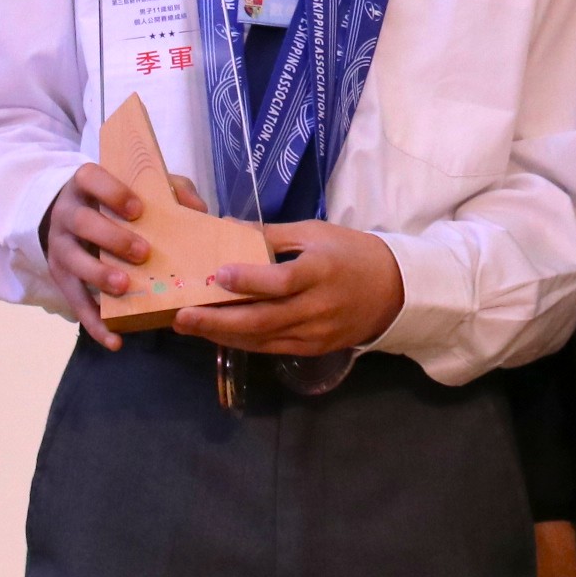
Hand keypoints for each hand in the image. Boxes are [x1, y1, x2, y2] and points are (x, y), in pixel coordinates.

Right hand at [39, 161, 186, 350]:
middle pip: (83, 223)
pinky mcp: (60, 277)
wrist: (69, 215)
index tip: (137, 209)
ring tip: (125, 287)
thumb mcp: (140, 186)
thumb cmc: (115, 199)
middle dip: (112, 238)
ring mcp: (60, 246)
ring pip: (74, 261)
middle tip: (142, 253)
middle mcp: (66, 214)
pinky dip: (94, 323)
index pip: (91, 179)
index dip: (112, 193)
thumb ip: (171, 190)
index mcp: (85, 185)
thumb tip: (199, 212)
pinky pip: (74, 302)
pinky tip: (114, 340)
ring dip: (99, 276)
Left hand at [174, 219, 405, 355]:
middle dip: (218, 321)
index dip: (249, 281)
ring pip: (262, 339)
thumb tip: (226, 227)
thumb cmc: (351, 253)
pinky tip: (218, 333)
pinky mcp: (313, 349)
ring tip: (189, 325)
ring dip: (222, 334)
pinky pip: (272, 348)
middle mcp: (317, 307)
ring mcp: (315, 333)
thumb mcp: (315, 233)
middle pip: (263, 319)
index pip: (282, 282)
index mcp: (320, 271)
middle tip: (182, 316)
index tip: (217, 275)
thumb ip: (271, 235)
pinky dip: (242, 342)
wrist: (394, 290)